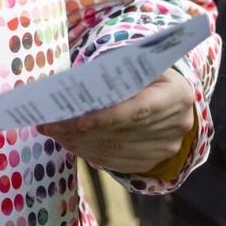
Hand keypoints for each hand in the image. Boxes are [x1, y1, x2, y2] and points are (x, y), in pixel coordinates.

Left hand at [37, 69, 195, 176]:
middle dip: (81, 131)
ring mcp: (165, 148)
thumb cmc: (149, 74)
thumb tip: (79, 84)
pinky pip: (115, 162)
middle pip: (122, 133)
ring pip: (115, 150)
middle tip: (50, 124)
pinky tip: (70, 142)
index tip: (79, 121)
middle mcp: (175, 125)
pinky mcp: (152, 162)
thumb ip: (117, 73)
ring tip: (54, 132)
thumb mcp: (140, 64)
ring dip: (80, 143)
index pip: (139, 111)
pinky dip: (89, 153)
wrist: (175, 99)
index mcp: (175, 95)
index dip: (109, 118)